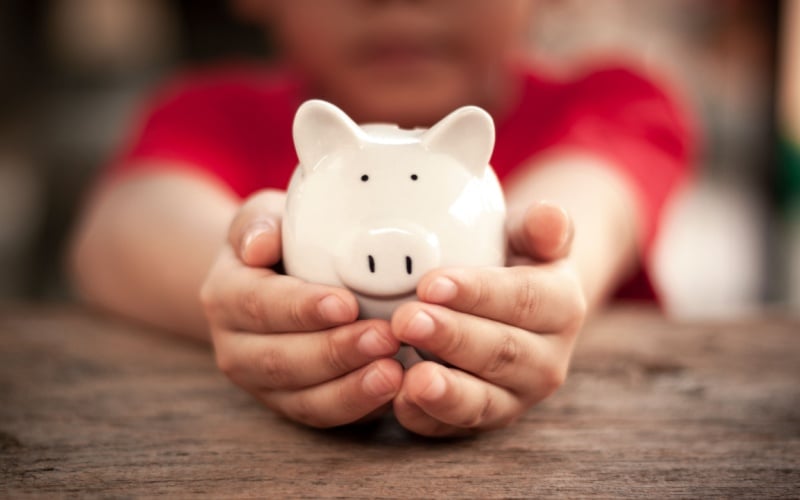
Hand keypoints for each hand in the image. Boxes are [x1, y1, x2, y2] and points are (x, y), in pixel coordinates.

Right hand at [200, 190, 402, 426]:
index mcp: (226, 295)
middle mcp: (235, 346)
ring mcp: (261, 383)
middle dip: (336, 352)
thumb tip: (259, 243)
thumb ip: (259, 221)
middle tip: (385, 338)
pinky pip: (321, 415)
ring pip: (302, 398)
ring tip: (394, 372)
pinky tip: (393, 391)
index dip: (303, 308)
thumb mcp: (263, 217)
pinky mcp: (290, 404)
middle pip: (281, 360)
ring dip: (350, 388)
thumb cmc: (277, 244)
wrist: (268, 282)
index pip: (260, 304)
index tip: (347, 303)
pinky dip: (357, 408)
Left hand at [391, 201, 586, 436]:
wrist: (513, 308)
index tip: (432, 283)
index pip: (523, 299)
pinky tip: (399, 401)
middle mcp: (546, 360)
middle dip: (453, 338)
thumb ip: (540, 225)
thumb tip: (550, 216)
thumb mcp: (528, 236)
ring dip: (446, 390)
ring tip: (411, 376)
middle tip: (407, 320)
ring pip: (484, 399)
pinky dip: (427, 418)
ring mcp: (516, 396)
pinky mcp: (484, 420)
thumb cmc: (512, 264)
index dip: (478, 293)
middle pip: (501, 352)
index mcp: (561, 306)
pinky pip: (456, 428)